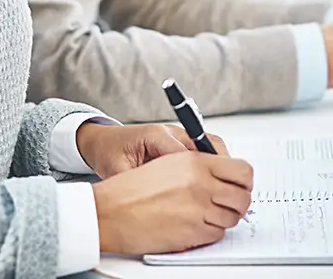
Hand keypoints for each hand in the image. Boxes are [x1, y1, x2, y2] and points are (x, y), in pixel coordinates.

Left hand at [76, 122, 228, 178]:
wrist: (105, 140)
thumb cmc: (111, 151)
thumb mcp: (118, 169)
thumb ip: (134, 182)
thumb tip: (148, 200)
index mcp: (155, 135)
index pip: (184, 153)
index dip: (199, 172)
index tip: (208, 190)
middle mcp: (171, 132)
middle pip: (206, 143)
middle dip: (219, 166)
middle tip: (227, 189)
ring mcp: (178, 135)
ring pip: (210, 145)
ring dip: (219, 164)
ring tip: (224, 188)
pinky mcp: (181, 142)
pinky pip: (204, 150)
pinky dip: (212, 164)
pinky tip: (213, 183)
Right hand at [92, 151, 253, 254]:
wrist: (111, 211)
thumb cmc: (134, 186)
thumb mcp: (169, 162)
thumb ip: (200, 163)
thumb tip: (225, 172)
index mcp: (196, 162)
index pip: (243, 170)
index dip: (245, 179)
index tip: (241, 183)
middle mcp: (201, 185)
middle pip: (243, 197)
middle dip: (240, 201)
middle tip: (230, 201)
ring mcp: (198, 211)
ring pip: (232, 217)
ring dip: (225, 216)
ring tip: (210, 212)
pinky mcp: (191, 234)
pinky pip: (217, 234)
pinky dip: (212, 230)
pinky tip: (198, 223)